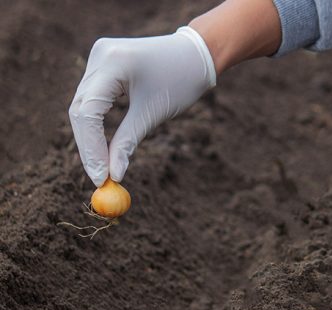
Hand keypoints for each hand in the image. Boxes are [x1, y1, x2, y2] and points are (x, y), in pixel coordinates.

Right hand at [69, 27, 215, 186]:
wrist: (196, 55)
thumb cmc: (181, 81)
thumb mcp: (153, 113)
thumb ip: (128, 143)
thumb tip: (113, 175)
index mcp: (112, 63)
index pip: (88, 111)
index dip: (90, 148)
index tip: (100, 177)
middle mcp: (99, 56)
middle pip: (80, 109)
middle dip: (89, 147)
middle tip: (99, 178)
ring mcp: (99, 59)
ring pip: (83, 106)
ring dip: (90, 138)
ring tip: (101, 168)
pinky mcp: (103, 65)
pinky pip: (93, 100)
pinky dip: (97, 124)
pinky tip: (102, 148)